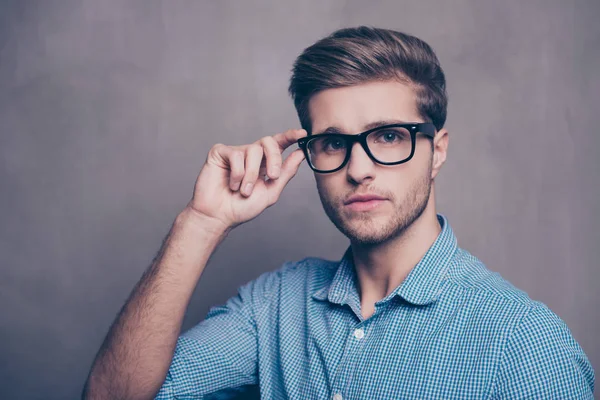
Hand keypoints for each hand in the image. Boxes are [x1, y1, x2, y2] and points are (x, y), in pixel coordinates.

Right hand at [185, 129, 307, 229]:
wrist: (219, 216)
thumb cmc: (242, 207)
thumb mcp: (270, 192)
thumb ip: (286, 173)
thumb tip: (300, 154)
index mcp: (264, 162)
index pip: (278, 144)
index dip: (290, 136)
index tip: (302, 134)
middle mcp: (250, 155)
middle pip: (268, 141)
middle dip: (274, 158)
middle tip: (273, 176)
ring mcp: (235, 152)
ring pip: (253, 150)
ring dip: (251, 174)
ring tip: (244, 190)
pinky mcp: (220, 152)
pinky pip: (236, 155)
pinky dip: (237, 173)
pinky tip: (231, 184)